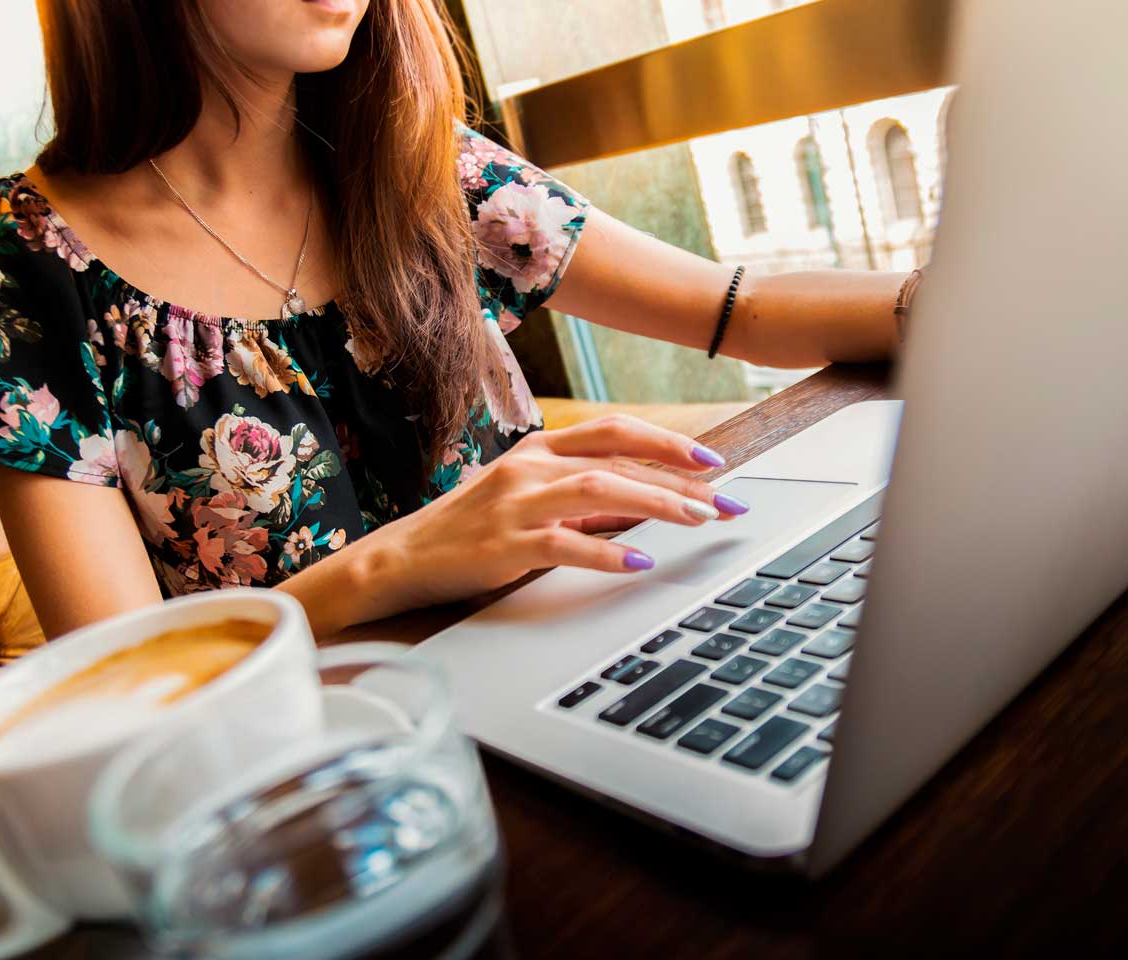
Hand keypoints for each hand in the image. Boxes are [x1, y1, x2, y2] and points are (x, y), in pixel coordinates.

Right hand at [325, 416, 749, 626]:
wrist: (403, 558)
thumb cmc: (472, 530)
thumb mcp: (529, 500)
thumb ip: (583, 498)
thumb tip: (647, 504)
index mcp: (539, 449)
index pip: (615, 431)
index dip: (666, 442)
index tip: (712, 461)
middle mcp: (530, 467)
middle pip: (618, 459)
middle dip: (679, 480)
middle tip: (724, 502)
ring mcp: (516, 503)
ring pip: (600, 490)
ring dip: (656, 504)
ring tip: (698, 521)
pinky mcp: (505, 544)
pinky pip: (566, 543)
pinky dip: (607, 550)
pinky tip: (638, 561)